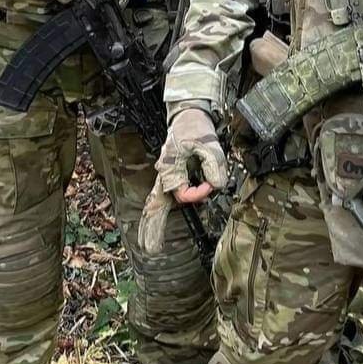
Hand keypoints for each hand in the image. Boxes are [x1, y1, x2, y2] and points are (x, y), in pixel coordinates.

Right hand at [138, 109, 227, 254]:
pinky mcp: (169, 175)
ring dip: (152, 223)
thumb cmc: (196, 126)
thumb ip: (214, 165)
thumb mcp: (209, 143)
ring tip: (147, 244)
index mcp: (170, 166)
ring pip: (157, 203)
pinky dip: (158, 212)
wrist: (188, 115)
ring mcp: (165, 175)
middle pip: (156, 204)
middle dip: (153, 227)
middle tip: (149, 248)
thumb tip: (215, 186)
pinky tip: (154, 226)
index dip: (198, 193)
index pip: (183, 193)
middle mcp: (164, 173)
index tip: (211, 185)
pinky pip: (162, 196)